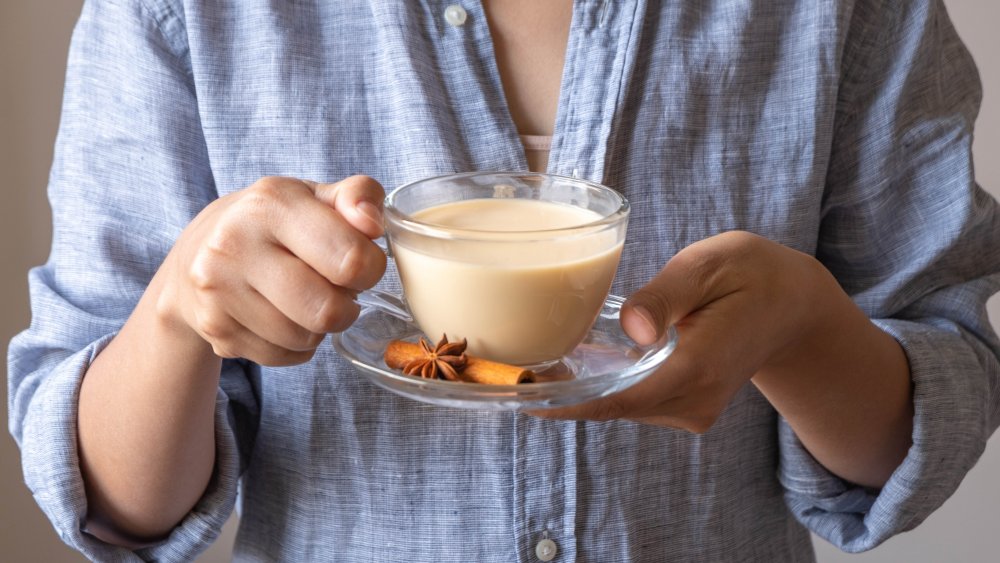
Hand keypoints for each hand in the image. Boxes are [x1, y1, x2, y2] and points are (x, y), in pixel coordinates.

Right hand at [157, 175, 386, 365]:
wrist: (198, 250)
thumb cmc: (273, 221)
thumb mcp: (315, 195)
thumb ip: (358, 197)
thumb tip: (372, 224)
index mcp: (269, 204)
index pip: (350, 259)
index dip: (371, 269)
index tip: (361, 264)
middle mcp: (234, 245)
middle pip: (328, 311)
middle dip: (347, 306)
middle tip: (338, 290)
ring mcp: (219, 291)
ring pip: (306, 339)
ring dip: (321, 327)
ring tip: (308, 300)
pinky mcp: (215, 330)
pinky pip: (285, 357)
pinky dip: (297, 345)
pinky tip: (285, 317)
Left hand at [533, 231, 823, 430]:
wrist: (792, 306)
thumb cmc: (749, 275)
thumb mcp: (709, 266)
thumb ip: (667, 296)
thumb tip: (632, 328)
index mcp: (699, 366)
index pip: (622, 398)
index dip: (569, 402)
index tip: (525, 396)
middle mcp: (696, 400)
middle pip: (614, 406)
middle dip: (564, 392)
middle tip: (512, 368)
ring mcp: (694, 410)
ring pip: (621, 406)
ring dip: (581, 389)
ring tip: (537, 361)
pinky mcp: (687, 406)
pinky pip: (634, 401)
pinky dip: (604, 385)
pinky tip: (577, 362)